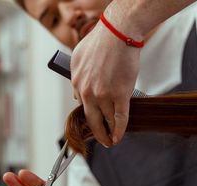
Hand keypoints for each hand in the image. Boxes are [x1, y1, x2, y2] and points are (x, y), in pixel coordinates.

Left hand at [71, 21, 140, 146]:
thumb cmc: (101, 41)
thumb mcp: (79, 58)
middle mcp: (87, 91)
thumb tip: (77, 95)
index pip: (82, 106)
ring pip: (107, 120)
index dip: (90, 118)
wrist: (118, 32)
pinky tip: (119, 137)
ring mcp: (104, 94)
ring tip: (114, 138)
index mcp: (77, 82)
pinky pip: (120, 118)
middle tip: (103, 141)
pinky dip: (120, 130)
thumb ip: (77, 78)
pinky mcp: (120, 94)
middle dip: (98, 134)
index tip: (96, 125)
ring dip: (111, 132)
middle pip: (92, 120)